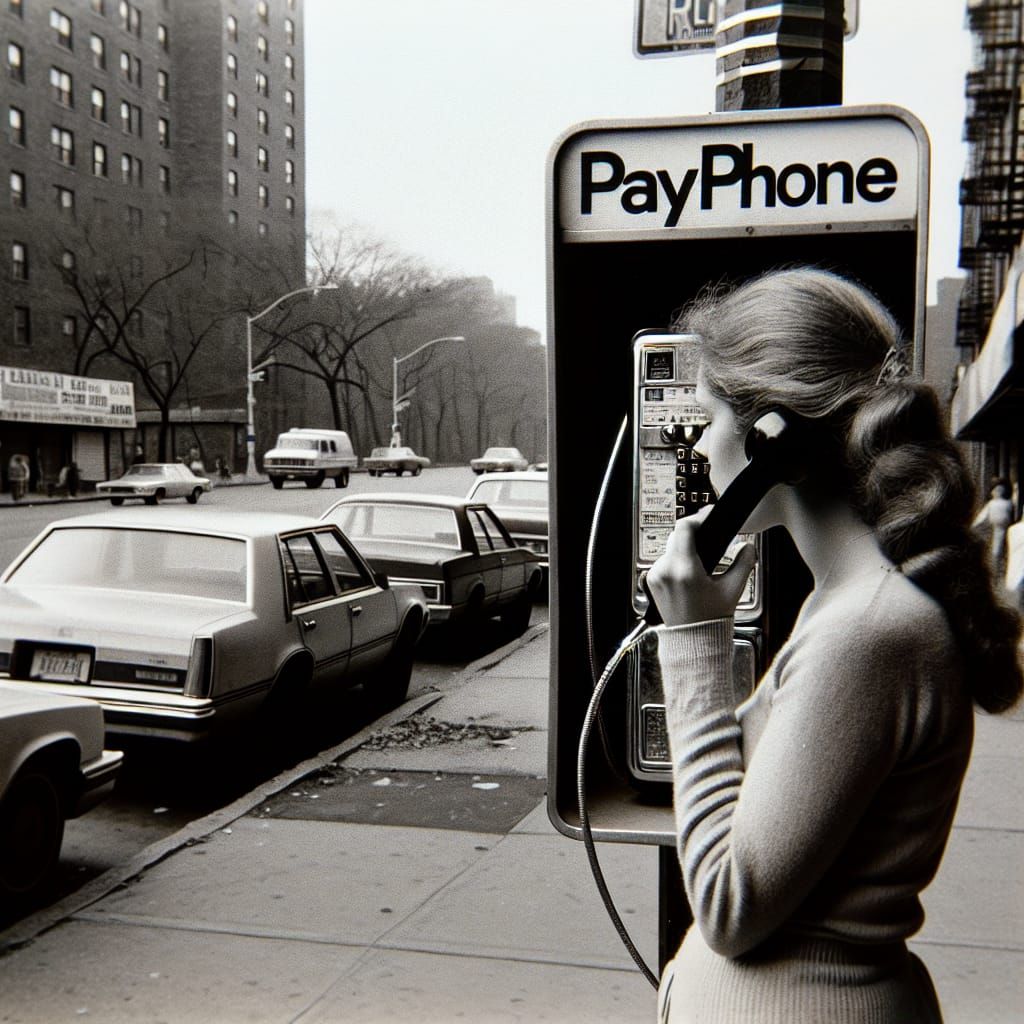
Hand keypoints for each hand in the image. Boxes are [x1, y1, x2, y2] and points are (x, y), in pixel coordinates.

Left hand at [645, 506, 757, 626]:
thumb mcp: (732, 590)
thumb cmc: (710, 620)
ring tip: (700, 561)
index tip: (707, 517)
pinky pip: (664, 561)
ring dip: (684, 549)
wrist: (692, 641)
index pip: (685, 528)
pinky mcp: (651, 581)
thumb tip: (748, 546)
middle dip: (694, 535)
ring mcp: (656, 576)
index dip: (698, 518)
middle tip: (709, 540)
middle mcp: (666, 570)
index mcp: (685, 570)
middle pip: (677, 536)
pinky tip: (688, 573)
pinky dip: (676, 562)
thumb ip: (743, 563)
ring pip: (670, 548)